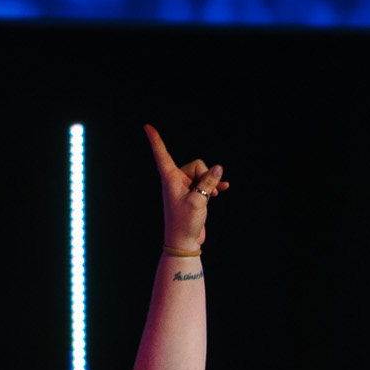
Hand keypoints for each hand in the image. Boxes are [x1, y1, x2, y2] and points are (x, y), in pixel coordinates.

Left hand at [145, 124, 229, 251]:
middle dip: (205, 175)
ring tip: (212, 196)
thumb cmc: (185, 223)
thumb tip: (217, 167)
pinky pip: (206, 183)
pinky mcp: (194, 195)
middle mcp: (176, 180)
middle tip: (205, 193)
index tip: (147, 127)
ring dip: (210, 183)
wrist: (185, 242)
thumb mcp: (198, 200)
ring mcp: (185, 188)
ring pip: (203, 174)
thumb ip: (208, 181)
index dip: (155, 140)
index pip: (162, 154)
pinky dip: (214, 185)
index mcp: (170, 178)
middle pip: (196, 165)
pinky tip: (223, 188)